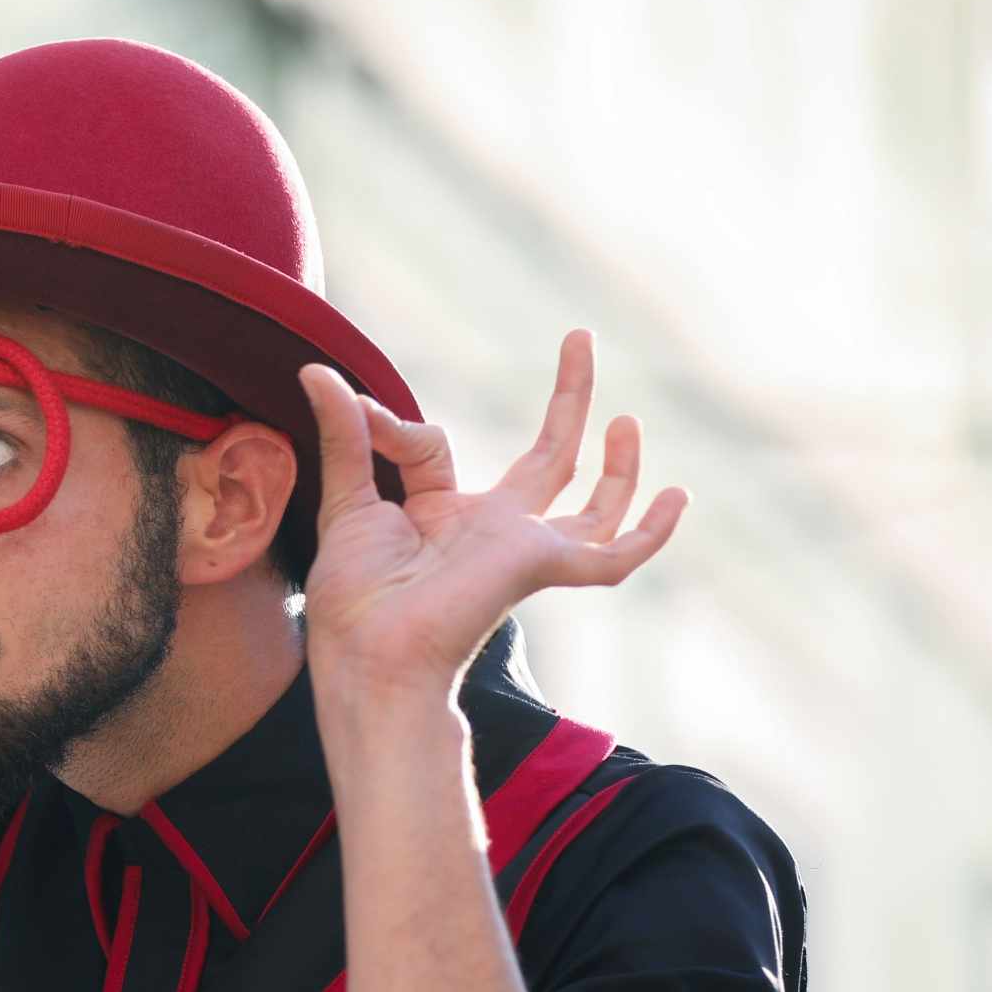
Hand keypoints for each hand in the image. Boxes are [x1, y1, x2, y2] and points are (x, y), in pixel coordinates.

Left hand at [296, 331, 686, 694]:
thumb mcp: (348, 498)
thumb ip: (348, 435)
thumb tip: (315, 370)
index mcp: (443, 516)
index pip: (434, 447)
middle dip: (569, 399)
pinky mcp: (544, 566)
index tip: (360, 415)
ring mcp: (524, 548)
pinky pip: (614, 557)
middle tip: (581, 338)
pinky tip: (676, 497)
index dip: (390, 426)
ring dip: (618, 463)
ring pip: (592, 505)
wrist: (370, 653)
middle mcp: (492, 530)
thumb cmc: (353, 599)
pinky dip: (649, 533)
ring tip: (628, 416)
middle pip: (549, 458)